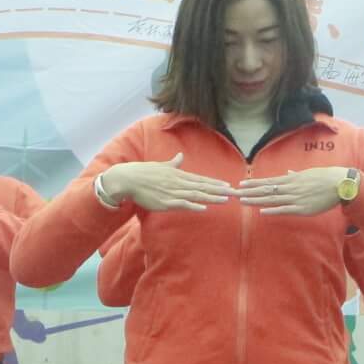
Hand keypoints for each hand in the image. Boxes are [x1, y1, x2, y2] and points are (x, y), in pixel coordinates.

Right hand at [105, 154, 235, 213]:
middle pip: (203, 187)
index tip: (228, 186)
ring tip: (225, 200)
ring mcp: (173, 193)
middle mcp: (179, 183)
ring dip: (211, 198)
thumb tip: (180, 156)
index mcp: (179, 175)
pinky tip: (203, 208)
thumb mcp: (161, 166)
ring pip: (196, 196)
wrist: (128, 179)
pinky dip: (193, 206)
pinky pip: (182, 204)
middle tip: (235, 193)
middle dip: (219, 191)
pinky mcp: (165, 202)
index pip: (201, 180)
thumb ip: (173, 163)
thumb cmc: (144, 172)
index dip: (215, 183)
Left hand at [237, 166, 350, 218]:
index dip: (253, 184)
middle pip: (265, 190)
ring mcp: (295, 198)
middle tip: (234, 194)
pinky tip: (262, 211)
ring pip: (271, 199)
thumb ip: (296, 175)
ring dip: (256, 201)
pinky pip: (284, 210)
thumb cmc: (325, 178)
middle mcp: (290, 188)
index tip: (240, 185)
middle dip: (249, 193)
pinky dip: (272, 210)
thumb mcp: (308, 174)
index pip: (267, 181)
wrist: (340, 184)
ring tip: (242, 201)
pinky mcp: (302, 208)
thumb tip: (289, 173)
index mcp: (291, 179)